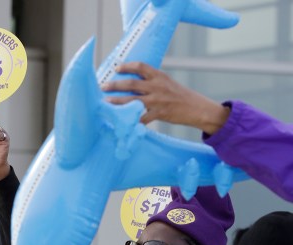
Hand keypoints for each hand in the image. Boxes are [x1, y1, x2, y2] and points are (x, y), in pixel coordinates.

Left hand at [101, 62, 229, 134]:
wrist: (197, 108)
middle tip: (103, 86)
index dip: (127, 66)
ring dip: (117, 101)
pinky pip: (142, 118)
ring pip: (133, 100)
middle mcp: (157, 86)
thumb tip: (133, 81)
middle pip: (132, 84)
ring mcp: (158, 100)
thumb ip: (152, 81)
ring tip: (106, 101)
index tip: (116, 68)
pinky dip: (132, 120)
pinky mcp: (159, 114)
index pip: (141, 66)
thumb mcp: (167, 83)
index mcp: (160, 76)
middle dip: (115, 85)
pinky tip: (122, 122)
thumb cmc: (180, 96)